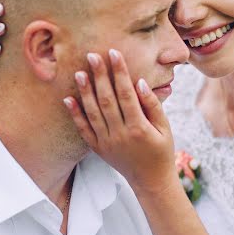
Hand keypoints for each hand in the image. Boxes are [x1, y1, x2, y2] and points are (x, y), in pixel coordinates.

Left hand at [64, 49, 177, 193]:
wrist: (151, 181)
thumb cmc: (162, 152)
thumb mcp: (165, 128)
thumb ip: (153, 105)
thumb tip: (139, 82)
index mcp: (139, 127)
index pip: (126, 93)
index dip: (119, 72)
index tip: (114, 53)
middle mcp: (120, 134)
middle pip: (107, 100)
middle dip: (99, 76)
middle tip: (92, 55)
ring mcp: (107, 143)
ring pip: (93, 113)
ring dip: (85, 92)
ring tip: (79, 72)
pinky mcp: (98, 149)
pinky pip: (84, 130)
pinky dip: (75, 114)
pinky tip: (68, 99)